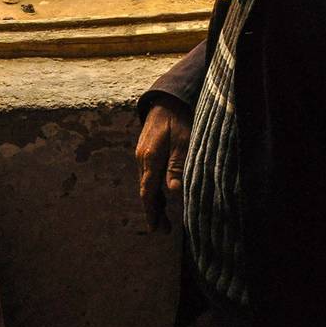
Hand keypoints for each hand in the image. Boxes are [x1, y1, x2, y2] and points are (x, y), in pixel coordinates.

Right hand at [135, 98, 191, 232]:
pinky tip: (162, 195)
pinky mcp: (147, 150)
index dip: (151, 212)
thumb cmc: (178, 118)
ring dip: (154, 200)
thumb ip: (177, 165)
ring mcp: (142, 154)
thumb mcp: (183, 140)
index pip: (148, 192)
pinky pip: (149, 174)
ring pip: (147, 183)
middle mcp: (142, 158)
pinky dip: (154, 188)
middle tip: (163, 229)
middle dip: (153, 211)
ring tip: (164, 218)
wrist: (167, 97)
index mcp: (150, 158)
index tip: (155, 228)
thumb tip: (172, 191)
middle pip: (146, 191)